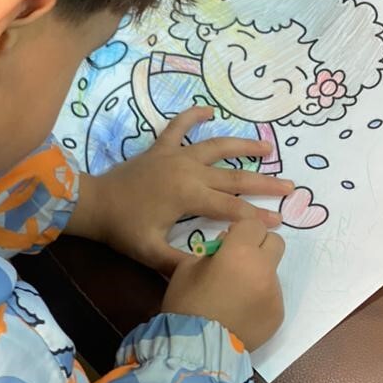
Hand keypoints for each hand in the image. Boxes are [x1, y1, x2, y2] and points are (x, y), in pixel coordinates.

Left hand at [67, 106, 293, 272]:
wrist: (93, 203)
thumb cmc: (123, 229)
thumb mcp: (152, 252)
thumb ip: (182, 263)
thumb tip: (212, 273)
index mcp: (189, 196)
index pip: (232, 208)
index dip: (257, 216)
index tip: (279, 221)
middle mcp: (189, 171)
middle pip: (234, 177)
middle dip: (264, 183)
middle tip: (289, 186)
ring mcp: (176, 155)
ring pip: (217, 146)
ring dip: (243, 146)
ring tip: (267, 147)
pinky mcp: (161, 148)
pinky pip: (179, 127)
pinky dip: (193, 116)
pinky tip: (208, 109)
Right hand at [162, 219, 284, 350]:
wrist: (196, 350)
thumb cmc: (186, 304)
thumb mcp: (187, 267)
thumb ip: (212, 250)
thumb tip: (228, 245)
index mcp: (240, 252)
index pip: (254, 225)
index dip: (242, 231)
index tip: (230, 242)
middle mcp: (263, 269)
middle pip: (275, 242)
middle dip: (259, 246)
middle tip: (239, 261)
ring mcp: (274, 294)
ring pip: (272, 271)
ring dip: (258, 274)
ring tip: (235, 294)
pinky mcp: (278, 315)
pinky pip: (271, 296)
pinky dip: (259, 298)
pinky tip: (240, 312)